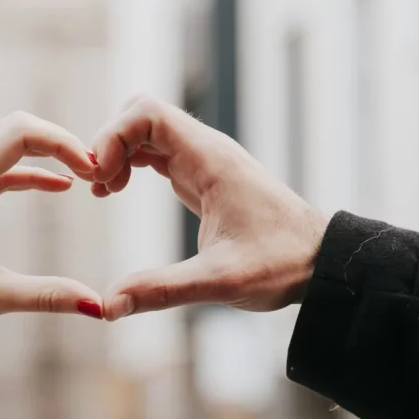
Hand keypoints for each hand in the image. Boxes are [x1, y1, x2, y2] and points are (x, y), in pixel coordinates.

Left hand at [0, 112, 103, 335]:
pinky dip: (28, 172)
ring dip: (44, 154)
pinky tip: (57, 186)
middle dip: (58, 142)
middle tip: (97, 169)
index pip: (20, 132)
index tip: (93, 170)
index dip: (62, 142)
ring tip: (84, 175)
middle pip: (15, 129)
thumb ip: (47, 296)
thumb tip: (99, 307)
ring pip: (5, 146)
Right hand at [90, 97, 327, 320]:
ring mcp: (206, 162)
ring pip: (148, 132)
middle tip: (97, 187)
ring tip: (103, 192)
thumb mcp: (218, 281)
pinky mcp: (205, 179)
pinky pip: (158, 152)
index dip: (113, 136)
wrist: (320, 264)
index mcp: (211, 160)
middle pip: (142, 114)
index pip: (147, 112)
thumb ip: (161, 291)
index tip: (99, 178)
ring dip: (119, 153)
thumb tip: (108, 306)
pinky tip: (118, 192)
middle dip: (110, 142)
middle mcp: (208, 151)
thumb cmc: (281, 266)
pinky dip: (132, 164)